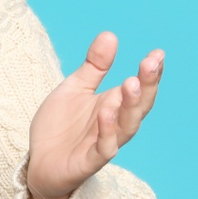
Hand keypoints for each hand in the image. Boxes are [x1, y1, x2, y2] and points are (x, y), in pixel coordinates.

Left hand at [26, 31, 163, 198]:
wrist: (39, 163)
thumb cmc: (60, 127)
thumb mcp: (75, 88)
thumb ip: (94, 66)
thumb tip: (110, 34)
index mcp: (114, 105)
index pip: (140, 88)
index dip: (150, 73)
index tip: (158, 53)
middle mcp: (115, 124)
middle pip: (139, 105)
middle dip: (147, 84)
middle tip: (151, 62)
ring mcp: (104, 143)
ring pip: (127, 126)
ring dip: (130, 105)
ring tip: (131, 83)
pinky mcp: (89, 161)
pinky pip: (104, 148)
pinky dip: (107, 131)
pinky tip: (105, 112)